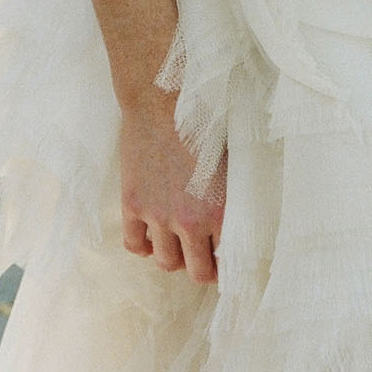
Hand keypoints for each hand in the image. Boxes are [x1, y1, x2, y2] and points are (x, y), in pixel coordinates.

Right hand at [119, 83, 225, 284]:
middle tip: (204, 260)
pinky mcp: (132, 205)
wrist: (161, 99)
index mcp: (220, 209)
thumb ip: (232, 193)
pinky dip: (142, 247)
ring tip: (177, 245)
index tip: (226, 258)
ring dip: (173, 258)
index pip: (227, 258)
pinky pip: (134, 245)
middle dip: (203, 269)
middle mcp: (189, 221)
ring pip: (166, 262)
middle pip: (197, 272)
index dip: (228, 261)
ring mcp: (157, 216)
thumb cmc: (203, 119)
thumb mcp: (231, 157)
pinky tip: (149, 237)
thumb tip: (239, 212)